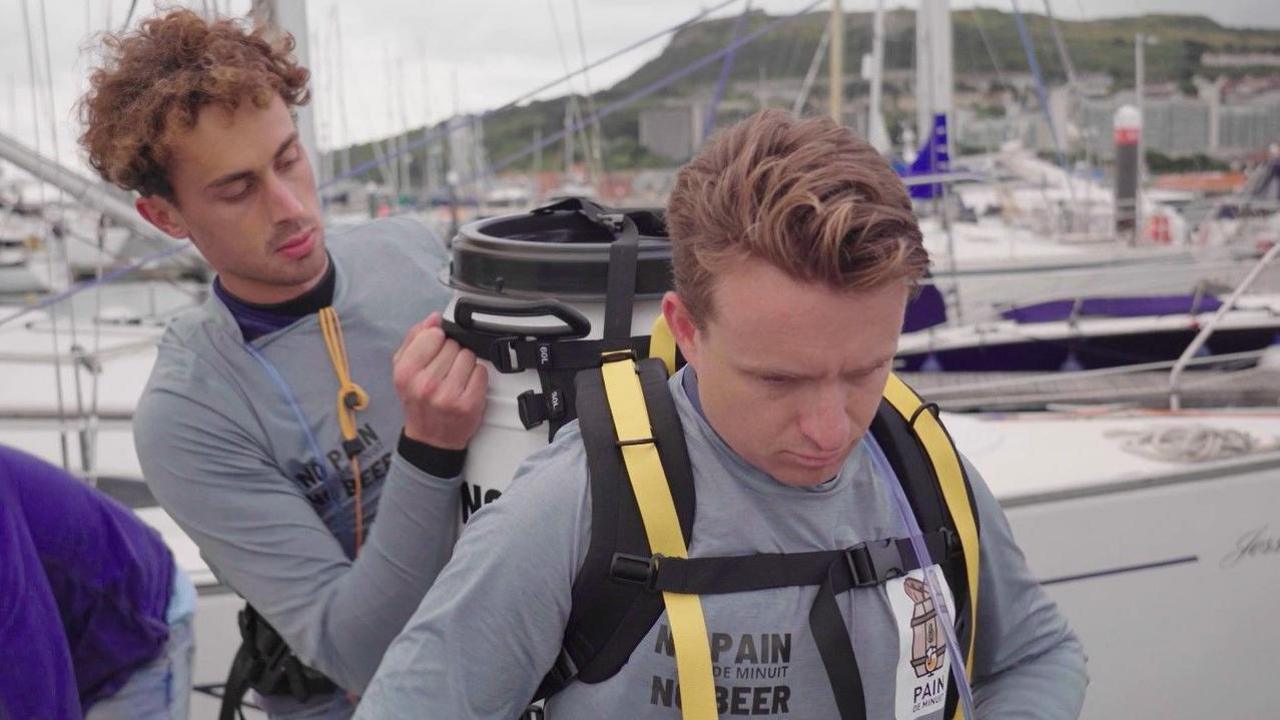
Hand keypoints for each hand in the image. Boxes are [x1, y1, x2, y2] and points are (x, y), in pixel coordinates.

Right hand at [392, 312, 487, 449]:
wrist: (431, 438)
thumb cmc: (418, 401)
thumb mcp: (404, 369)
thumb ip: (415, 339)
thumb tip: (434, 319)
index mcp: (406, 373)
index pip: (433, 335)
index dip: (436, 340)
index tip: (434, 351)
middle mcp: (426, 384)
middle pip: (453, 345)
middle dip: (450, 354)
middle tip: (444, 371)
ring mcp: (449, 395)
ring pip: (469, 356)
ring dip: (465, 364)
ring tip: (454, 379)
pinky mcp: (469, 404)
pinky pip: (481, 371)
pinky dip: (476, 377)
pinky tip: (465, 387)